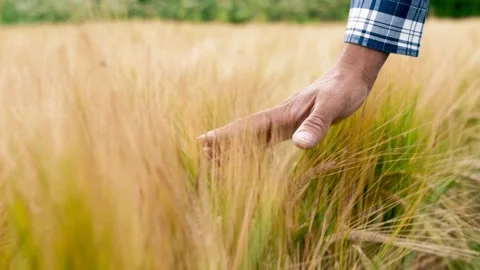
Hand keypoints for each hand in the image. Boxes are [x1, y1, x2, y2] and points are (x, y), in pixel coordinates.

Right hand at [198, 44, 387, 151]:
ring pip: (253, 137)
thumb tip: (298, 146)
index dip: (225, 136)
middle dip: (222, 144)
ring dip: (235, 147)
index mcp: (282, 114)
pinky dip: (254, 148)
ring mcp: (284, 122)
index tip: (202, 141)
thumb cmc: (342, 91)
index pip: (247, 127)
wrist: (351, 79)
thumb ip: (316, 125)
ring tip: (216, 159)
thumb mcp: (332, 107)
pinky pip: (267, 139)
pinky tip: (249, 156)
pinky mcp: (293, 125)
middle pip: (244, 133)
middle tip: (200, 156)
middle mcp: (279, 118)